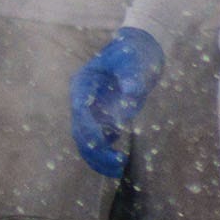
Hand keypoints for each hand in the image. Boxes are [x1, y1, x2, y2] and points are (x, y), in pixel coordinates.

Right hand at [70, 27, 166, 178]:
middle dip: (94, 150)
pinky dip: (104, 152)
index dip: (89, 129)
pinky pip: (98, 140)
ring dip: (98, 156)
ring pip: (85, 139)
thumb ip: (131, 79)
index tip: (103, 143)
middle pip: (79, 130)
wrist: (140, 51)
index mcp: (83, 83)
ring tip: (118, 168)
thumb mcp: (134, 62)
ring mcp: (91, 109)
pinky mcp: (102, 117)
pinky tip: (119, 162)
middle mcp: (82, 99)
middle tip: (117, 163)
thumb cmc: (133, 53)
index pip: (80, 110)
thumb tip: (129, 95)